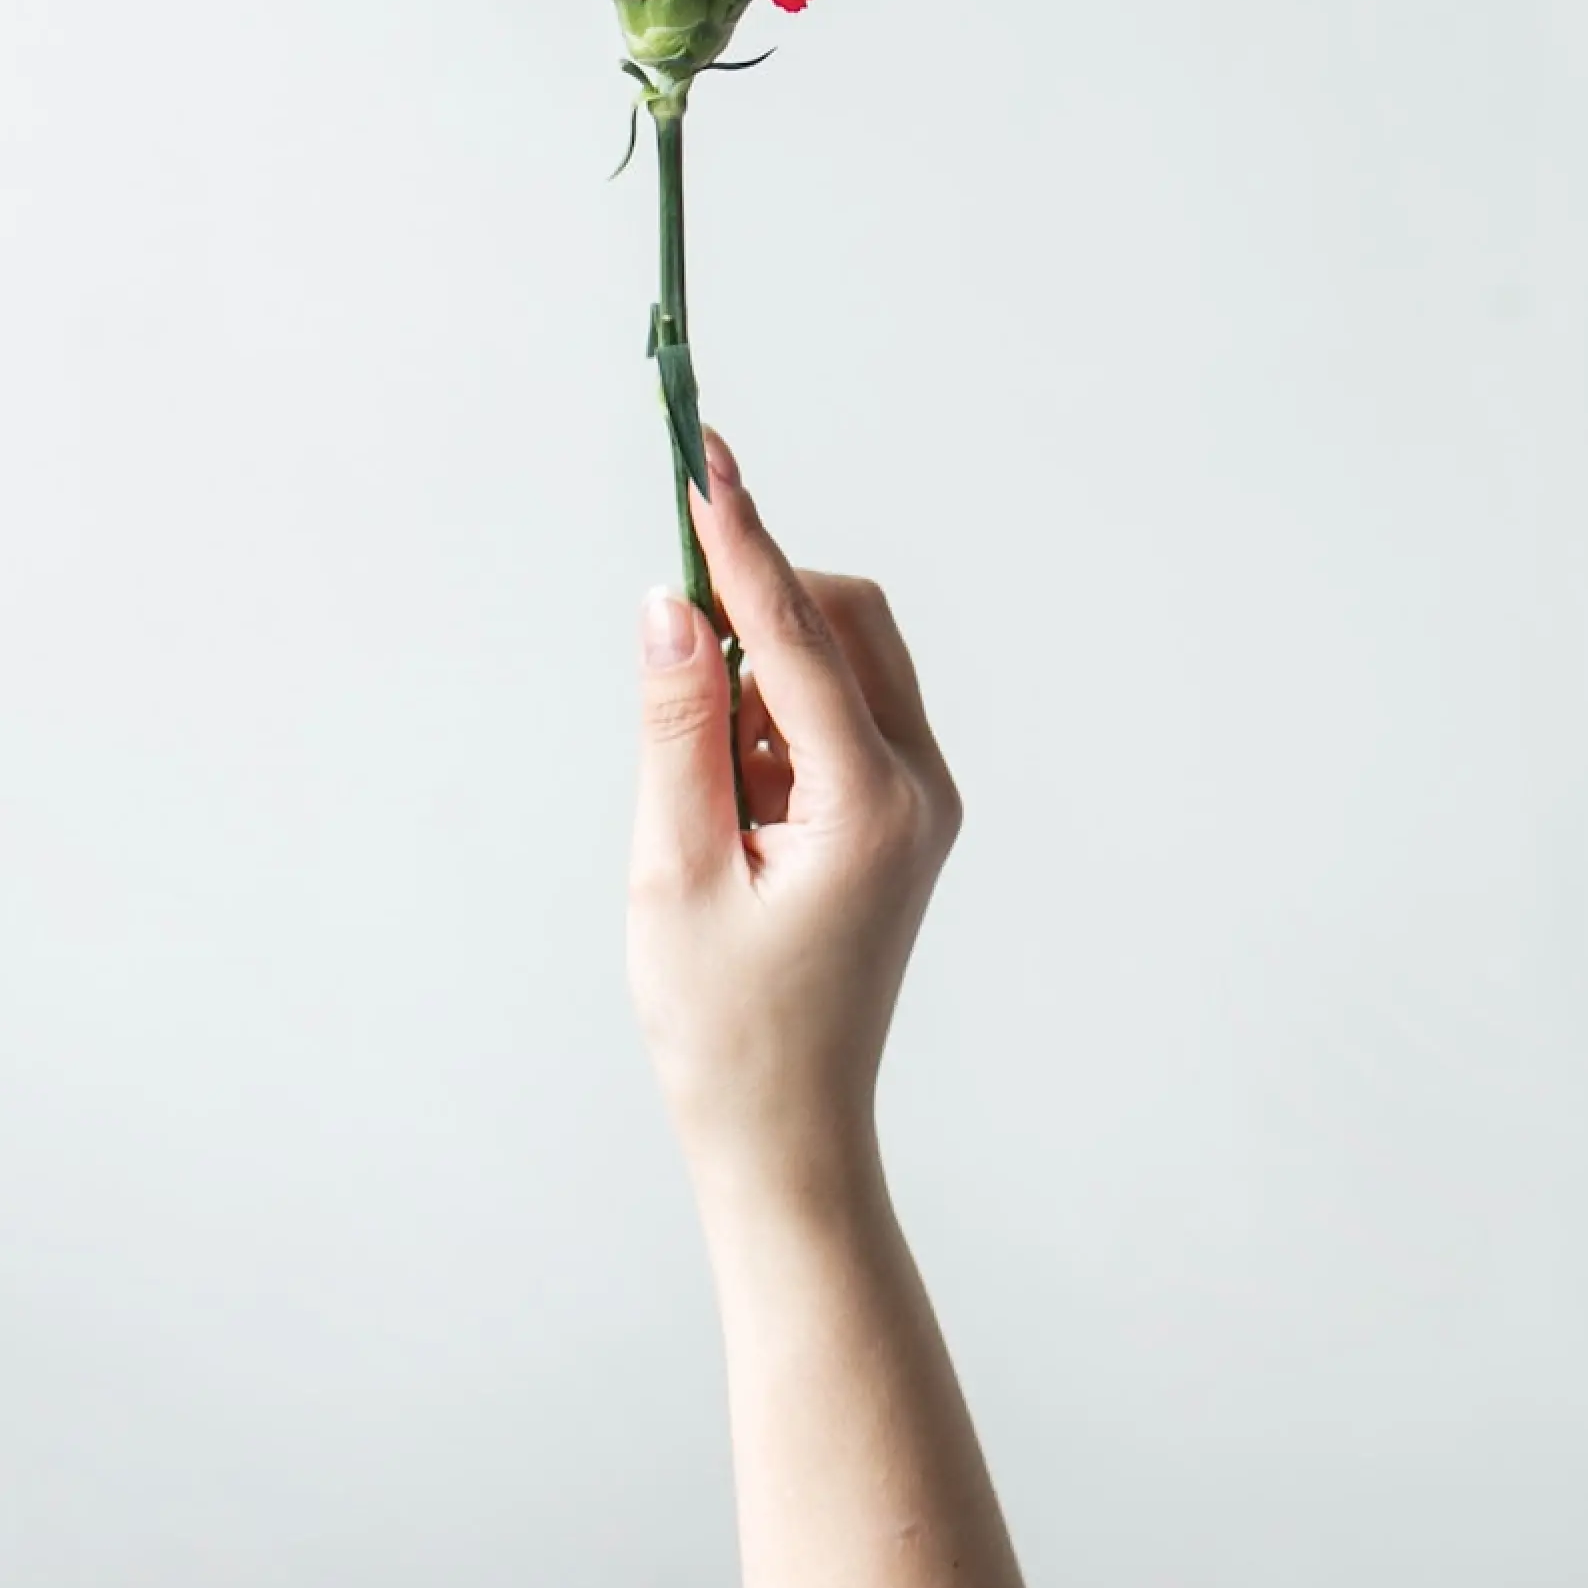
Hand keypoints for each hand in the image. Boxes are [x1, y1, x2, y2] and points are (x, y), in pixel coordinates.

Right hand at [628, 428, 965, 1203]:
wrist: (786, 1132)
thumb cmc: (722, 1023)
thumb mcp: (672, 867)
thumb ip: (676, 723)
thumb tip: (673, 601)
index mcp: (870, 802)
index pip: (800, 632)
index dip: (740, 539)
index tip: (704, 455)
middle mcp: (918, 788)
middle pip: (846, 622)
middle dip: (759, 602)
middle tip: (668, 631)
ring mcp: (919, 803)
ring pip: (843, 664)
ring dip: (761, 671)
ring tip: (696, 790)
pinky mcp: (899, 819)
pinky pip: (837, 717)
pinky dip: (773, 719)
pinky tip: (724, 804)